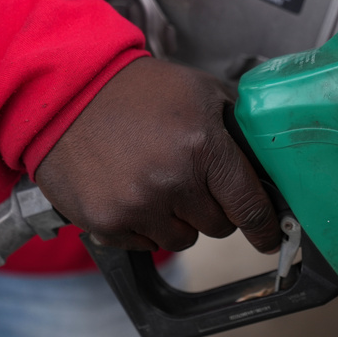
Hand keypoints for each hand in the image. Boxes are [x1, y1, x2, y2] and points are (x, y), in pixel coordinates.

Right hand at [34, 57, 279, 252]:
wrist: (67, 92)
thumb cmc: (139, 91)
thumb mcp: (202, 92)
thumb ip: (239, 129)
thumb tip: (268, 166)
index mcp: (204, 147)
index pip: (249, 206)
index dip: (265, 227)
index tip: (270, 237)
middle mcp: (173, 182)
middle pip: (219, 227)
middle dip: (213, 208)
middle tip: (191, 179)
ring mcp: (137, 206)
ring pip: (183, 239)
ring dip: (178, 220)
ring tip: (156, 182)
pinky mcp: (106, 223)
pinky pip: (145, 244)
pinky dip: (144, 226)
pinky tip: (130, 191)